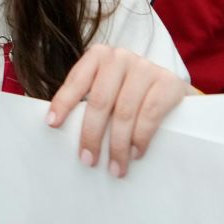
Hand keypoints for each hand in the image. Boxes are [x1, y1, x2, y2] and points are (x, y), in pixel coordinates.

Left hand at [45, 45, 187, 177]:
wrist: (171, 89)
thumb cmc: (130, 93)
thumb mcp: (107, 89)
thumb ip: (89, 101)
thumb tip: (60, 129)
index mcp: (99, 56)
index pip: (77, 81)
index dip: (63, 103)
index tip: (52, 124)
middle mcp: (120, 57)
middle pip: (100, 100)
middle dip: (91, 134)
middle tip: (88, 160)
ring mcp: (146, 67)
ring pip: (124, 111)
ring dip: (117, 145)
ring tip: (115, 167)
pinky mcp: (169, 82)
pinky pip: (150, 114)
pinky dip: (140, 137)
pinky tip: (135, 153)